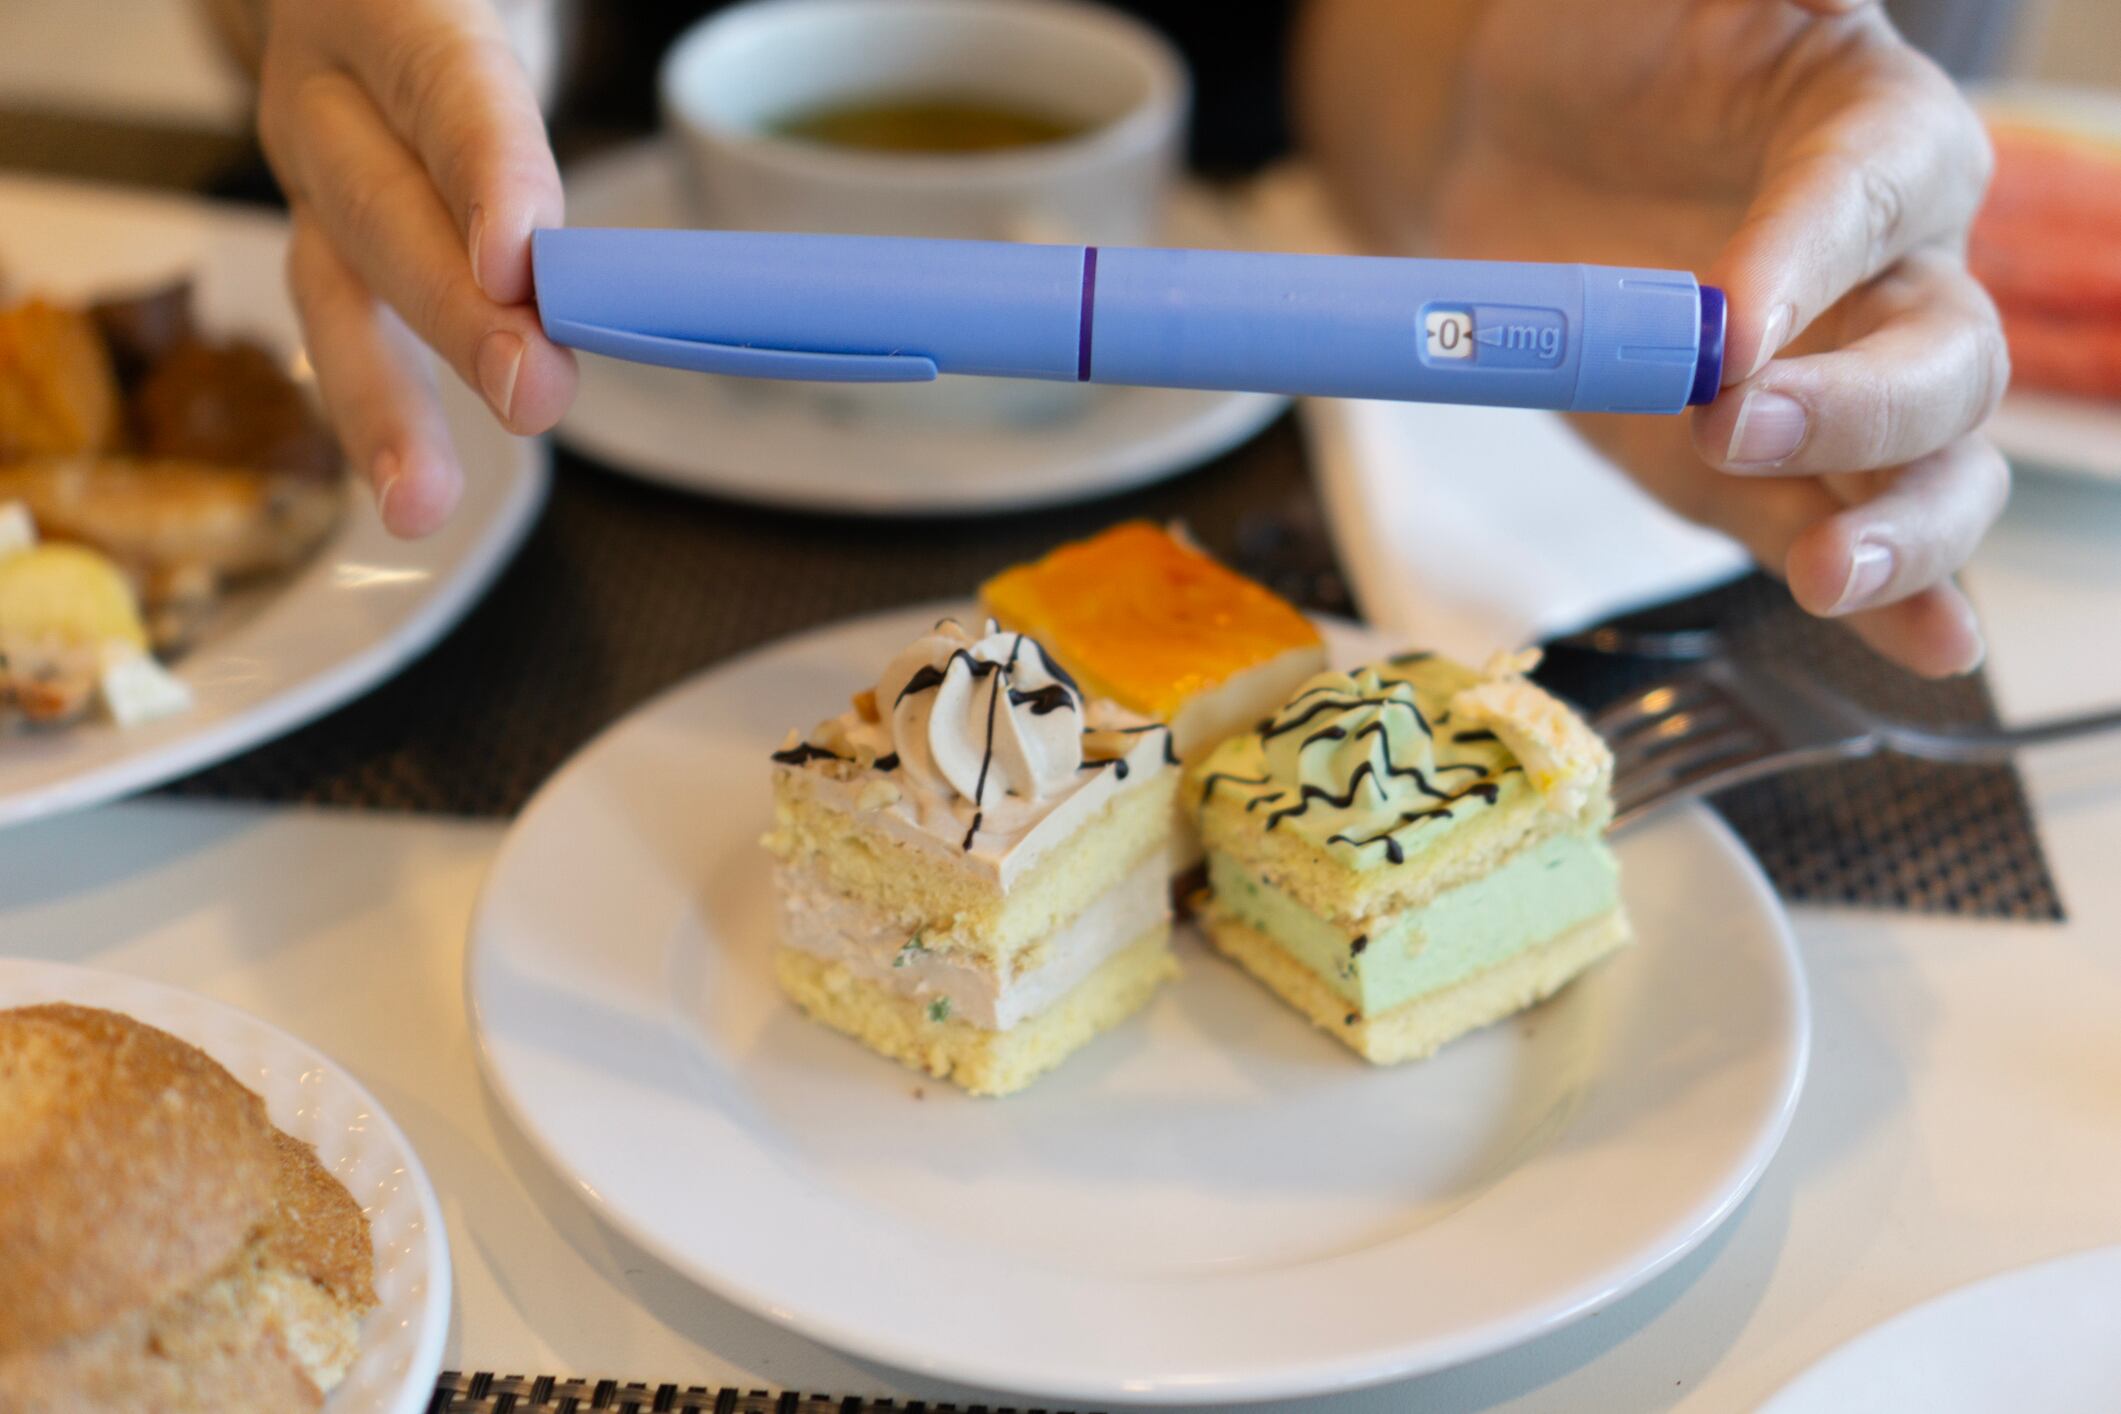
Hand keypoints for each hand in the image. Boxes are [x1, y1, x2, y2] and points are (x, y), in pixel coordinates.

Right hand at [253, 0, 576, 535]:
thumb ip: (526, 83)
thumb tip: (605, 202)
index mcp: (389, 3)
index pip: (449, 84)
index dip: (486, 173)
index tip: (519, 263)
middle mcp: (331, 84)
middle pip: (383, 204)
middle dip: (453, 313)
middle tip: (528, 390)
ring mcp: (314, 162)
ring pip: (338, 284)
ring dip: (385, 401)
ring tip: (419, 500)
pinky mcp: (326, 228)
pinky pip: (345, 323)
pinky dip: (379, 409)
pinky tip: (411, 487)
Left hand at [1304, 0, 2007, 675]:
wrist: (1507, 139)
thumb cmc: (1604, 48)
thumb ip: (1750, 1)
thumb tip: (1797, 24)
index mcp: (1876, 132)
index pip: (1874, 195)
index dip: (1811, 261)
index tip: (1726, 323)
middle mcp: (1888, 270)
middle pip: (1945, 355)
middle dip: (1858, 408)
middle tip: (1736, 425)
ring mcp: (1836, 384)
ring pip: (1931, 465)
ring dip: (1900, 528)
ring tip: (1833, 572)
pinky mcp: (1768, 471)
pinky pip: (1838, 528)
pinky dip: (1895, 599)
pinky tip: (1928, 646)